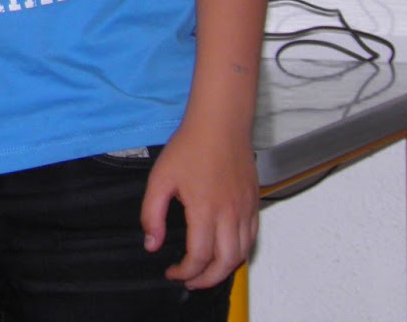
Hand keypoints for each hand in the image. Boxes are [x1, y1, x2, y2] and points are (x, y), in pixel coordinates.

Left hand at [140, 122, 258, 289]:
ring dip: (225, 270)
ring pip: (242, 254)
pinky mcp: (254, 204)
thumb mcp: (160, 179)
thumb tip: (152, 244)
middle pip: (226, 263)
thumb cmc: (189, 147)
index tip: (171, 272)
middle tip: (189, 282)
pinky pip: (252, 238)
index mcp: (205, 210)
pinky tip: (225, 252)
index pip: (199, 256)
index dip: (184, 272)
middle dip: (207, 280)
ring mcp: (245, 210)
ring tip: (206, 273)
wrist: (220, 124)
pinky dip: (240, 253)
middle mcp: (230, 215)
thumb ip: (153, 214)